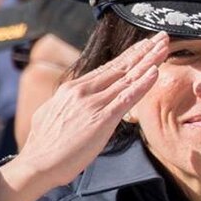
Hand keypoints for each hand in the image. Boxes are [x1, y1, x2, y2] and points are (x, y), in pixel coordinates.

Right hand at [0, 34, 169, 200]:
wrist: (36, 164)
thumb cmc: (44, 146)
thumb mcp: (52, 113)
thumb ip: (67, 103)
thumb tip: (72, 100)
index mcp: (72, 89)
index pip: (107, 68)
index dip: (128, 56)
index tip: (143, 45)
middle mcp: (83, 91)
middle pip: (120, 67)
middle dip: (143, 51)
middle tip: (161, 36)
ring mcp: (93, 104)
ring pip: (127, 78)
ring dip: (149, 61)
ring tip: (164, 46)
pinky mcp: (101, 120)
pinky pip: (127, 98)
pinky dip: (142, 84)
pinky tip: (155, 72)